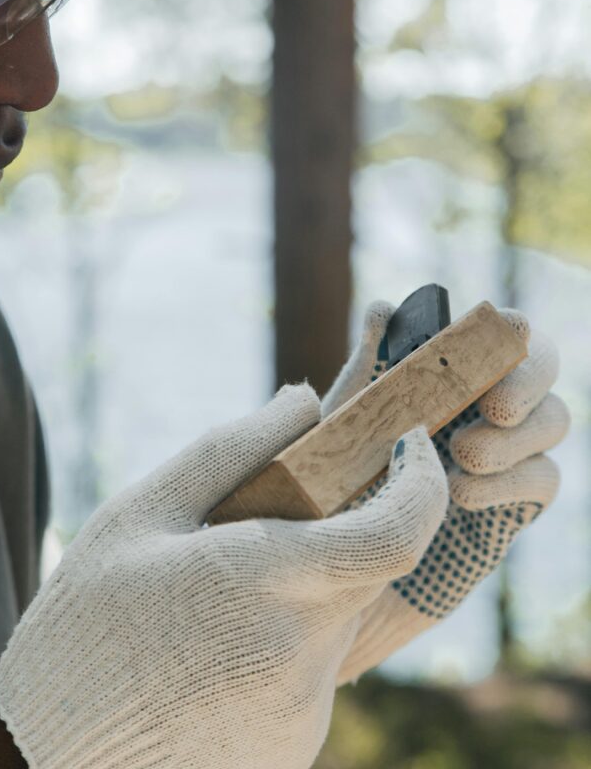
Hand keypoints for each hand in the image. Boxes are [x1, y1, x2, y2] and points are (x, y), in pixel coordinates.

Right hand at [0, 385, 447, 768]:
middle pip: (366, 568)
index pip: (396, 533)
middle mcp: (300, 653)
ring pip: (338, 618)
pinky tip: (218, 650)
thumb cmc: (85, 621)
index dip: (423, 482)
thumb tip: (307, 400)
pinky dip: (285, 642)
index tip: (411, 443)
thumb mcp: (142, 514)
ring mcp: (303, 711)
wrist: (48, 756)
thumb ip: (233, 449)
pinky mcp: (296, 750)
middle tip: (271, 524)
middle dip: (343, 529)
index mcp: (263, 581)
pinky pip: (313, 671)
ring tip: (219, 601)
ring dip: (304, 591)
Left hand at [322, 302, 568, 683]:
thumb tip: (384, 308)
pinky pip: (544, 478)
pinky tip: (462, 493)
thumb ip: (366, 372)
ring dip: (515, 436)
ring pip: (553, 420)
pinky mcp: (516, 502)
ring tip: (462, 455)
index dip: (510, 327)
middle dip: (528, 379)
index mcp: (447, 371)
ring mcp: (507, 451)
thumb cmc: (334, 485)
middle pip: (542, 366)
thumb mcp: (342, 428)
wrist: (339, 578)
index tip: (507, 330)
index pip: (498, 331)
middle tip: (495, 407)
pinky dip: (511, 480)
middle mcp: (484, 402)